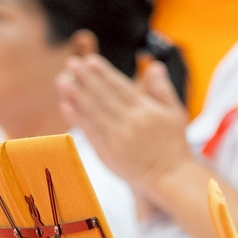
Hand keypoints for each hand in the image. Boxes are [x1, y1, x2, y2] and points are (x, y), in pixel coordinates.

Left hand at [60, 52, 193, 188]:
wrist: (170, 177)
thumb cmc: (173, 144)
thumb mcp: (175, 112)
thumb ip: (162, 88)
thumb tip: (154, 66)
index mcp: (146, 110)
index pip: (120, 87)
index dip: (103, 73)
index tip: (90, 60)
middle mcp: (130, 122)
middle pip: (103, 97)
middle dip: (85, 78)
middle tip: (72, 63)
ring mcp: (117, 138)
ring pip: (93, 112)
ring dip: (76, 95)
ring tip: (62, 81)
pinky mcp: (108, 153)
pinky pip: (89, 132)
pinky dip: (77, 118)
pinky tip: (67, 105)